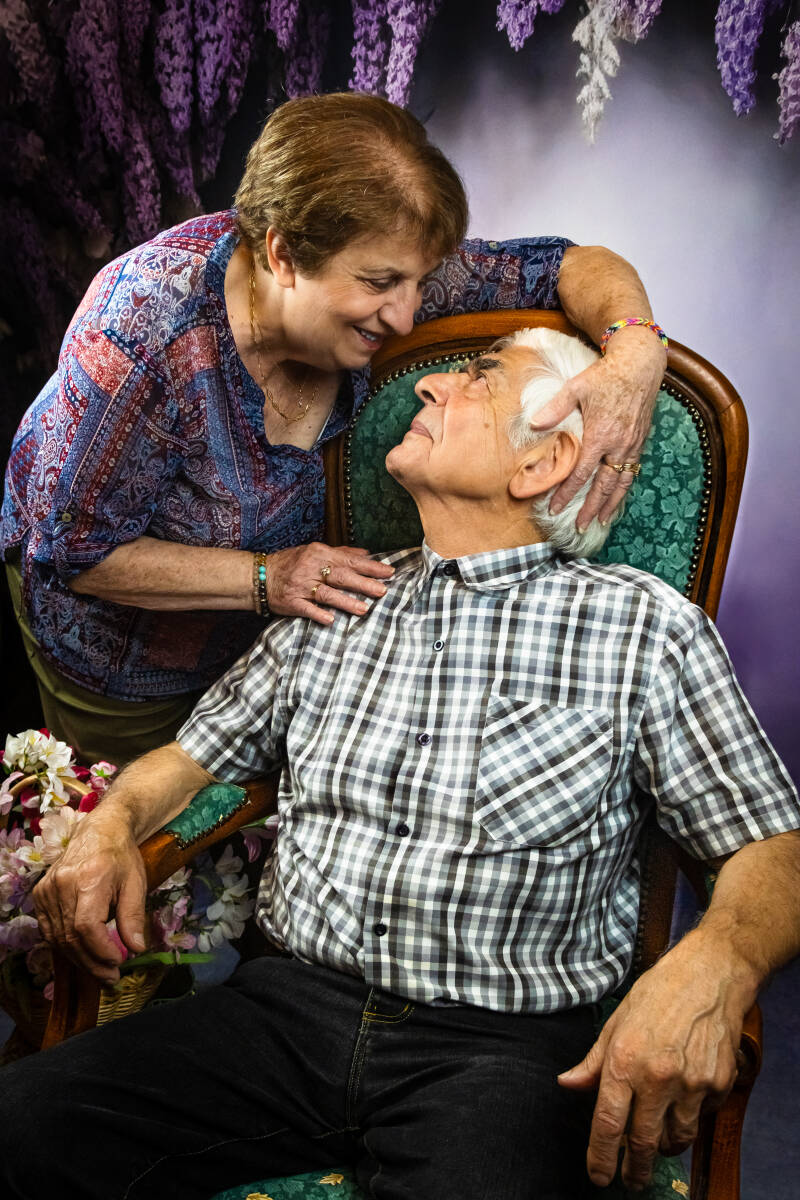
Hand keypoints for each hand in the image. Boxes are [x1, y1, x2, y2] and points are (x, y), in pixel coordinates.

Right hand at [32, 806, 146, 984]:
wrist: (99, 831)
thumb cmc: (121, 857)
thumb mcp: (136, 883)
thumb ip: (133, 916)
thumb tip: (136, 948)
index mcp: (88, 879)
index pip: (86, 926)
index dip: (101, 950)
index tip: (119, 962)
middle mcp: (62, 885)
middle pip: (70, 937)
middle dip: (92, 962)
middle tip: (112, 976)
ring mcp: (46, 890)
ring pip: (57, 938)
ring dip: (79, 959)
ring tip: (101, 970)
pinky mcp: (40, 894)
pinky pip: (49, 930)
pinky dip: (65, 946)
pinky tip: (83, 954)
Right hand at [265, 542, 393, 623]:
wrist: (258, 575)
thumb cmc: (291, 563)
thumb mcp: (314, 552)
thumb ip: (341, 553)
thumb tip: (366, 553)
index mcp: (320, 553)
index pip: (350, 560)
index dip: (370, 567)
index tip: (389, 572)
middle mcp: (311, 568)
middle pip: (341, 576)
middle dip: (363, 584)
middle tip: (382, 591)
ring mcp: (301, 586)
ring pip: (327, 593)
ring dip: (346, 601)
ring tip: (364, 609)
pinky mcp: (292, 601)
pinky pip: (307, 609)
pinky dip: (318, 614)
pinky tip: (331, 620)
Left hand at [529, 327, 666, 528]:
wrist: (640, 366)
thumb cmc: (606, 376)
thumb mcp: (576, 387)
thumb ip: (555, 408)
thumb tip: (533, 423)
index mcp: (600, 435)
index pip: (581, 473)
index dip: (567, 493)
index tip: (555, 509)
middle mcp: (618, 446)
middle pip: (603, 486)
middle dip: (591, 508)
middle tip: (579, 526)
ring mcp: (632, 446)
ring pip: (621, 483)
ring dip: (611, 505)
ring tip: (602, 521)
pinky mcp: (640, 443)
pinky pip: (632, 473)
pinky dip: (624, 489)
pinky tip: (617, 498)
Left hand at [557, 932, 751, 1190]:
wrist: (710, 975)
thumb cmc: (658, 993)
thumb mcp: (616, 1021)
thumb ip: (593, 1061)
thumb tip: (567, 1084)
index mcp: (625, 1060)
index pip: (608, 1124)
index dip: (601, 1157)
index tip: (598, 1176)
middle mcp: (658, 1077)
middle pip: (643, 1143)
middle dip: (635, 1170)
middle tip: (630, 1180)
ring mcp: (691, 1083)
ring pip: (676, 1138)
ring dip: (664, 1147)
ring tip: (656, 1143)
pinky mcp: (718, 1084)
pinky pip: (700, 1117)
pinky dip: (689, 1118)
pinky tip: (683, 1102)